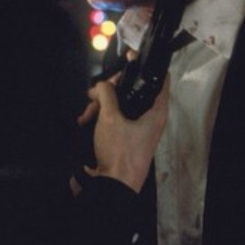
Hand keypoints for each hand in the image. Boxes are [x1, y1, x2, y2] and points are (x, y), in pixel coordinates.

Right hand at [78, 73, 169, 192]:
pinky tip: (85, 121)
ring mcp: (137, 129)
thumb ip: (107, 94)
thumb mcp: (110, 117)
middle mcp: (150, 118)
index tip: (130, 58)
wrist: (112, 187)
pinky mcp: (124, 138)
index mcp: (156, 111)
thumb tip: (101, 85)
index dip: (145, 66)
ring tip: (86, 113)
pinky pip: (113, 119)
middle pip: (133, 91)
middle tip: (96, 91)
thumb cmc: (119, 151)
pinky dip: (100, 117)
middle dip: (111, 89)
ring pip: (120, 104)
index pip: (159, 80)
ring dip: (101, 104)